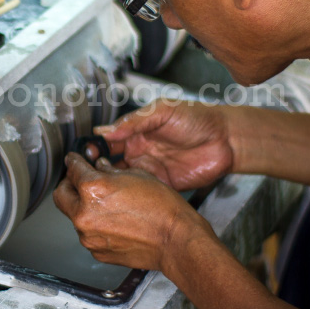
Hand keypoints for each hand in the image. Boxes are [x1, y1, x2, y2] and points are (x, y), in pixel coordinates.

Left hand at [53, 153, 205, 270]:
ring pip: (74, 216)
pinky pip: (88, 234)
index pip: (72, 169)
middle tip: (79, 181)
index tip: (73, 160)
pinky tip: (115, 222)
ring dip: (83, 207)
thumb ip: (110, 170)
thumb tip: (99, 166)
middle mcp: (84, 214)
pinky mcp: (96, 251)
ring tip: (106, 205)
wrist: (176, 240)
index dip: (73, 161)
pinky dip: (95, 226)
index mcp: (92, 189)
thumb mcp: (136, 175)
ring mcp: (88, 236)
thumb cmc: (162, 207)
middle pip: (61, 195)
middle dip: (68, 185)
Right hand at [95, 99, 235, 190]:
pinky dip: (129, 196)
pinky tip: (121, 197)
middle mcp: (138, 151)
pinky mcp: (162, 185)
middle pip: (108, 163)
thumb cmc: (197, 118)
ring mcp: (149, 170)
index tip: (82, 155)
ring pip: (121, 180)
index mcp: (135, 132)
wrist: (226, 139)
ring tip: (99, 188)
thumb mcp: (161, 111)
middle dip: (95, 170)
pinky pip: (141, 193)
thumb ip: (133, 121)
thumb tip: (103, 131)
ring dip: (110, 185)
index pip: (106, 141)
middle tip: (86, 175)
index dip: (93, 148)